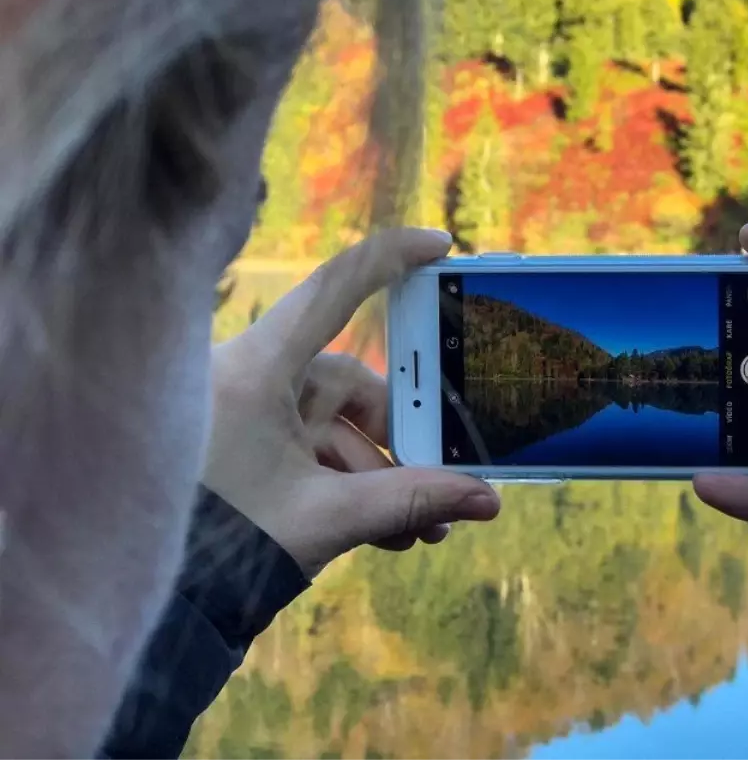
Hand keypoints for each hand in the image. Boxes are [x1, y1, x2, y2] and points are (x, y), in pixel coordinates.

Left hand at [203, 228, 499, 576]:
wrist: (162, 602)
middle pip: (348, 384)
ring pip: (334, 426)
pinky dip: (348, 482)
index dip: (389, 259)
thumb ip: (413, 500)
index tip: (439, 246)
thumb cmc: (225, 546)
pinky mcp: (243, 443)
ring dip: (379, 474)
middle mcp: (248, 377)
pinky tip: (384, 529)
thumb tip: (486, 500)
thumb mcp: (330, 517)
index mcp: (256, 371)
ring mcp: (244, 411)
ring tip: (416, 528)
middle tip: (443, 477)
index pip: (331, 291)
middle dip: (399, 439)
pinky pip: (311, 447)